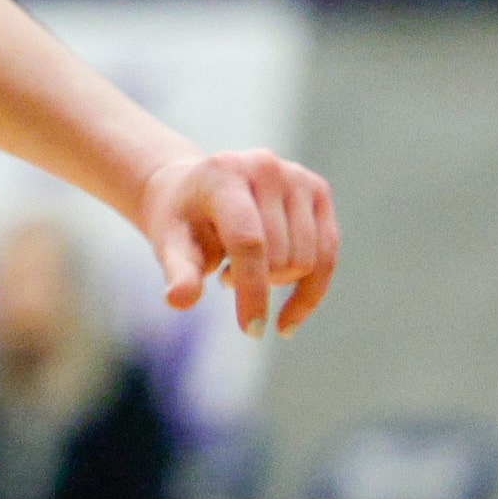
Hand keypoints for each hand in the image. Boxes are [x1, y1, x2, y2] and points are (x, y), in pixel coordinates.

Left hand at [140, 148, 337, 337]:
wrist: (193, 189)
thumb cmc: (179, 222)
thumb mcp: (169, 245)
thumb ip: (179, 272)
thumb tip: (179, 300)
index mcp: (223, 174)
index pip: (249, 241)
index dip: (252, 290)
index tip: (251, 331)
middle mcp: (265, 167)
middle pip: (280, 256)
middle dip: (256, 284)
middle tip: (225, 276)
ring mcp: (297, 176)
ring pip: (307, 260)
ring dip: (276, 281)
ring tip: (242, 266)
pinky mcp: (318, 190)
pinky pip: (328, 255)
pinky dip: (310, 291)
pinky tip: (287, 316)